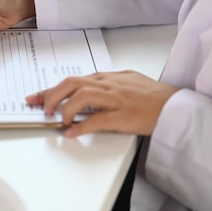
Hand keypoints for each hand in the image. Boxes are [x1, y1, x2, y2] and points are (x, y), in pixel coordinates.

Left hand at [26, 70, 179, 137]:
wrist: (176, 106)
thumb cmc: (154, 96)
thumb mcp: (129, 82)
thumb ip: (109, 83)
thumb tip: (90, 88)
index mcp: (109, 78)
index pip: (73, 80)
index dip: (50, 89)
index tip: (35, 96)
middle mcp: (109, 85)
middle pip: (72, 84)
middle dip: (51, 95)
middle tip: (41, 108)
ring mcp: (116, 100)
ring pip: (81, 97)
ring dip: (64, 108)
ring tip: (57, 119)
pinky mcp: (124, 116)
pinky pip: (97, 120)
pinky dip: (81, 126)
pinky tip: (72, 132)